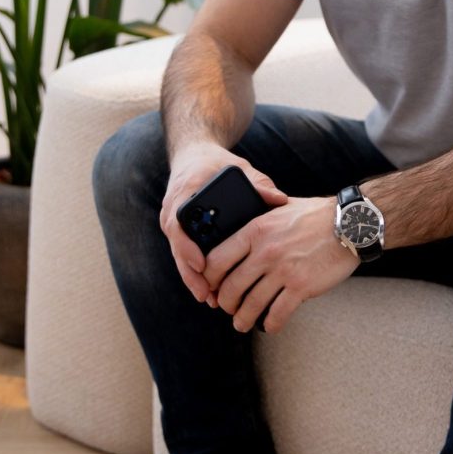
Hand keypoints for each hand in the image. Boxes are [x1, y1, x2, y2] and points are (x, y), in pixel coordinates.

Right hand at [159, 141, 286, 303]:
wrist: (194, 155)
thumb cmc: (216, 162)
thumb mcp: (238, 167)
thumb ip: (258, 183)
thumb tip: (280, 200)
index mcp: (185, 191)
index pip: (179, 223)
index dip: (187, 247)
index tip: (202, 263)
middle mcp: (173, 208)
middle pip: (177, 246)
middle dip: (190, 272)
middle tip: (207, 293)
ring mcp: (173, 221)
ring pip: (179, 254)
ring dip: (192, 277)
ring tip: (210, 298)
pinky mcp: (178, 230)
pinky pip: (183, 252)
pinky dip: (194, 270)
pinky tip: (208, 289)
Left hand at [204, 195, 358, 333]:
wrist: (350, 224)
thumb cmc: (317, 214)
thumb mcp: (281, 207)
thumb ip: (259, 219)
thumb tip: (241, 230)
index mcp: (256, 229)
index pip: (217, 259)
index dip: (209, 278)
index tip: (211, 285)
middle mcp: (266, 251)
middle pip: (231, 287)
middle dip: (225, 303)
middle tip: (228, 307)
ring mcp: (283, 270)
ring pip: (250, 305)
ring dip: (242, 319)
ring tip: (242, 323)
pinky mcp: (301, 287)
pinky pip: (276, 314)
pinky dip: (270, 324)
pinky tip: (270, 324)